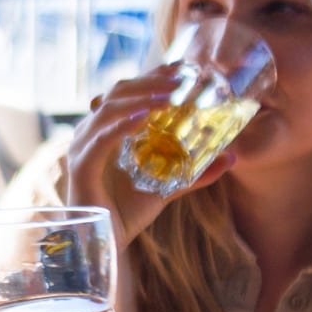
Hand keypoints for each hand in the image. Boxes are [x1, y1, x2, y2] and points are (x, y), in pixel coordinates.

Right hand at [65, 68, 235, 248]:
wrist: (105, 244)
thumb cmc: (127, 214)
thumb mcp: (168, 188)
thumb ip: (194, 173)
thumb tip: (230, 157)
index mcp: (106, 131)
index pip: (128, 93)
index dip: (153, 76)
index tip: (183, 68)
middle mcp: (91, 134)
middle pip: (118, 93)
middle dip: (151, 82)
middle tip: (183, 79)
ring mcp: (82, 148)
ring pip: (109, 109)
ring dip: (141, 98)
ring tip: (170, 96)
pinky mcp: (81, 167)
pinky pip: (100, 139)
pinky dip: (121, 125)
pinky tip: (143, 118)